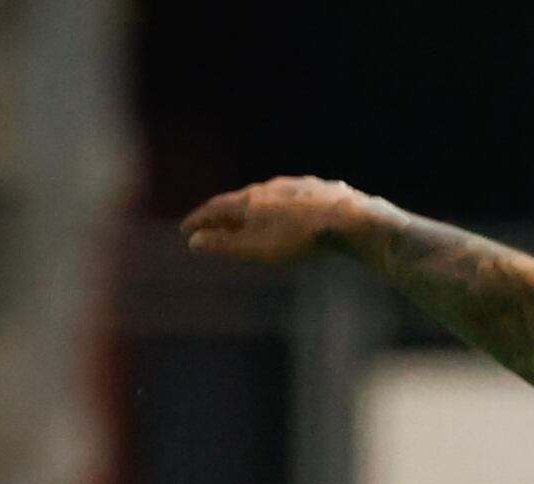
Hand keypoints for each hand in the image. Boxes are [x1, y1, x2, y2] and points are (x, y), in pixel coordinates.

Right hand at [181, 176, 391, 264]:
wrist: (347, 219)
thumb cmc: (298, 238)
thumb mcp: (257, 247)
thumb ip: (225, 244)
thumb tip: (194, 241)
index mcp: (249, 200)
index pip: (215, 208)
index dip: (199, 220)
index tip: (186, 230)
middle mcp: (268, 187)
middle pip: (240, 201)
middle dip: (225, 215)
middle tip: (214, 227)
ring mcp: (294, 185)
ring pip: (267, 197)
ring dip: (254, 210)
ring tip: (249, 221)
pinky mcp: (318, 188)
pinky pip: (292, 198)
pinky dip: (280, 209)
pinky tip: (287, 215)